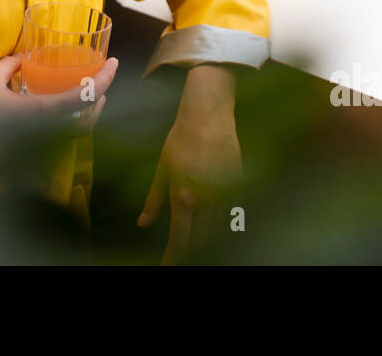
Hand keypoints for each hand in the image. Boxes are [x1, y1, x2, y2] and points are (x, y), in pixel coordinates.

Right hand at [0, 54, 118, 188]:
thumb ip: (8, 65)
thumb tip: (21, 58)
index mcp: (45, 113)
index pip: (88, 96)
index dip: (106, 77)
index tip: (114, 62)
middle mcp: (51, 134)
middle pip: (91, 119)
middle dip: (101, 99)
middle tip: (101, 81)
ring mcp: (44, 149)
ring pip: (79, 133)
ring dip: (88, 114)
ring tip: (87, 96)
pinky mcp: (34, 158)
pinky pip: (63, 140)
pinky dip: (70, 125)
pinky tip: (59, 115)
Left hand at [137, 65, 240, 263]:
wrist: (209, 115)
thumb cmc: (180, 138)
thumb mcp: (162, 168)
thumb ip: (154, 199)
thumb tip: (143, 223)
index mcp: (183, 197)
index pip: (180, 239)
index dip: (173, 257)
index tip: (166, 266)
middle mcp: (206, 201)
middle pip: (201, 239)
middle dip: (190, 248)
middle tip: (179, 250)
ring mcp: (225, 194)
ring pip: (218, 229)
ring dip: (206, 237)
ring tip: (196, 237)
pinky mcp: (238, 185)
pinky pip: (232, 213)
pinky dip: (223, 223)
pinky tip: (215, 222)